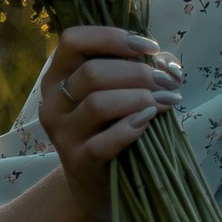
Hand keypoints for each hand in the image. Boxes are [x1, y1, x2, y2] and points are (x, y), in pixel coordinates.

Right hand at [37, 26, 180, 221]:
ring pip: (98, 104)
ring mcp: (62, 134)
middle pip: (92, 73)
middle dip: (138, 73)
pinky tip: (148, 121)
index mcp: (59, 75)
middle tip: (168, 82)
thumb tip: (168, 64)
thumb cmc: (112, 129)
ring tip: (168, 100)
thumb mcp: (120, 93)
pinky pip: (102, 143)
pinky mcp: (77, 162)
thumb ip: (142, 70)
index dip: (112, 37)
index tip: (148, 47)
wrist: (96, 185)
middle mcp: (53, 101)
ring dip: (140, 98)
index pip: (73, 40)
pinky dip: (129, 128)